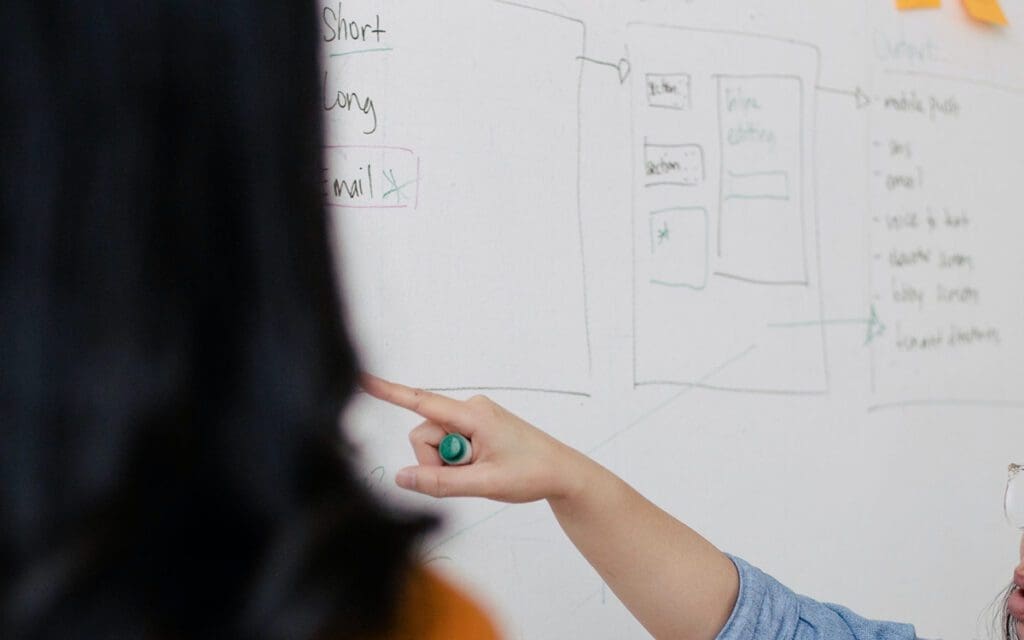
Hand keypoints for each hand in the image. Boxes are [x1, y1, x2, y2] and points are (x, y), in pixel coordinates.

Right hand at [360, 374, 585, 502]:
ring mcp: (472, 417)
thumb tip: (401, 477)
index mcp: (473, 414)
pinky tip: (481, 466)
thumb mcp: (484, 484)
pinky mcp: (474, 427)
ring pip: (435, 442)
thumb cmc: (532, 473)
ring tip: (480, 471)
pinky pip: (449, 445)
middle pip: (424, 434)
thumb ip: (440, 483)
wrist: (562, 473)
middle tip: (469, 476)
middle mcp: (470, 409)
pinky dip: (457, 461)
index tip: (361, 378)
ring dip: (448, 464)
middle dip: (435, 461)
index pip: (421, 400)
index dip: (389, 391)